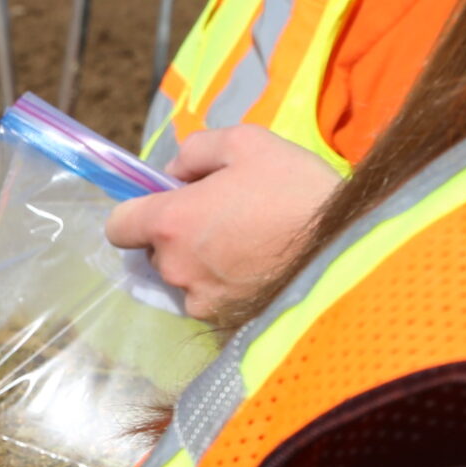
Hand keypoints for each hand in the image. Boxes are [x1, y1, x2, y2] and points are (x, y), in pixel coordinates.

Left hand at [104, 125, 341, 317]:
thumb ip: (197, 151)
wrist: (347, 249)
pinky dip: (225, 286)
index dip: (137, 211)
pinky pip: (211, 300)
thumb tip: (174, 171)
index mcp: (171, 222)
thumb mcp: (249, 143)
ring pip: (185, 278)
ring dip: (202, 262)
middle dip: (180, 234)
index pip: (118, 226)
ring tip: (249, 243)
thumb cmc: (297, 191)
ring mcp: (199, 301)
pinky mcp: (224, 323)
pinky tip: (259, 269)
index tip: (168, 202)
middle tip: (225, 215)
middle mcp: (175, 268)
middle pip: (156, 252)